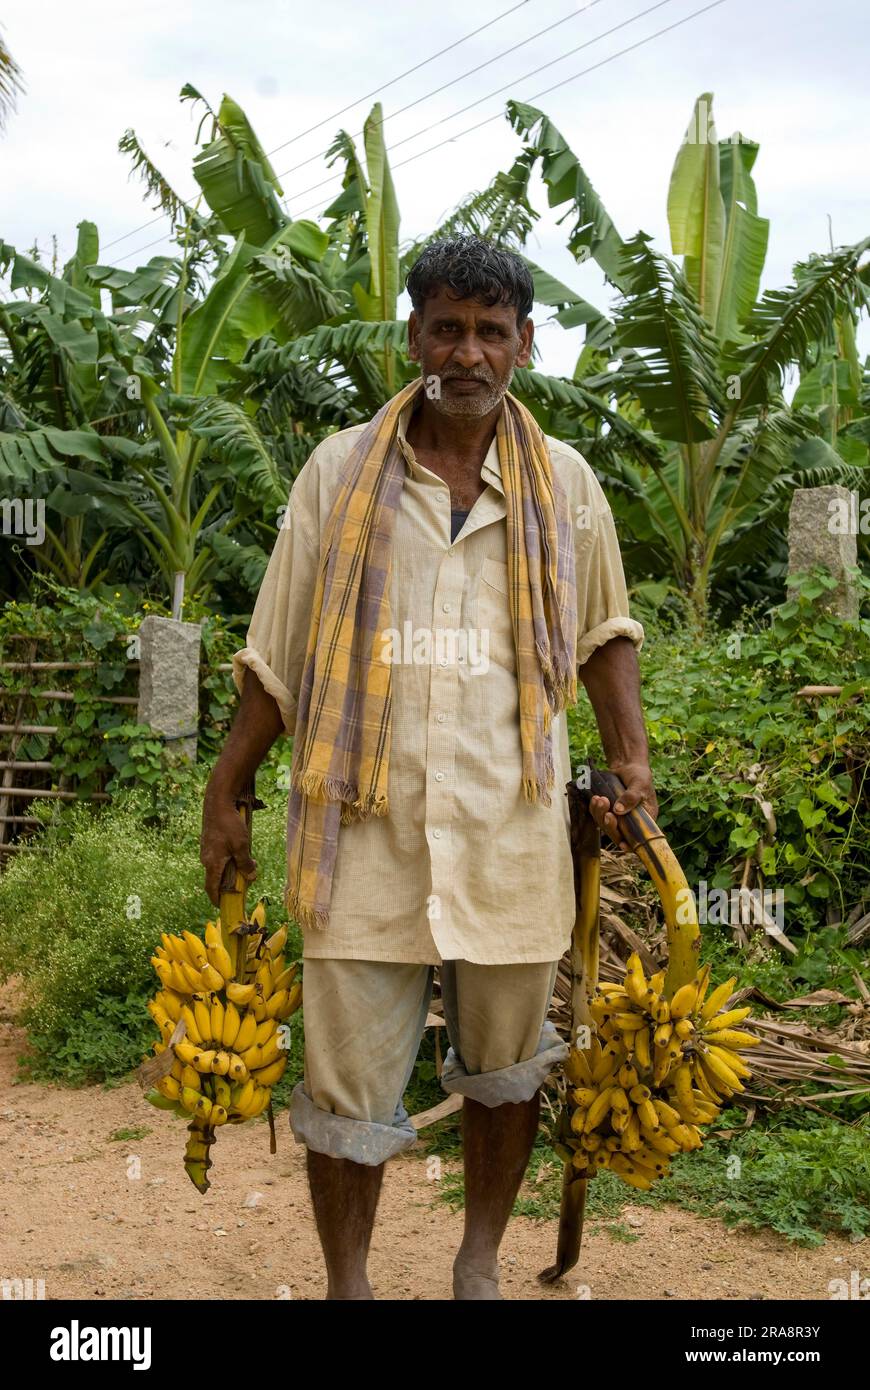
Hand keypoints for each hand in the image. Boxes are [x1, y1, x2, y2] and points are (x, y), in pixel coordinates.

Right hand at [200, 789, 258, 905]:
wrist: (218, 801)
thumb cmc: (229, 824)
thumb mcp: (242, 845)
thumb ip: (245, 864)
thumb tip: (250, 878)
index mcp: (212, 863)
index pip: (211, 888)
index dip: (216, 899)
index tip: (222, 906)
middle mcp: (206, 858)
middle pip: (215, 878)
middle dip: (227, 884)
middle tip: (242, 885)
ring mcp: (206, 849)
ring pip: (217, 866)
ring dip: (229, 869)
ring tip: (244, 866)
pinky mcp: (209, 841)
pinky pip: (217, 856)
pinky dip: (227, 859)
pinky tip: (238, 851)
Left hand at [588, 761, 657, 850]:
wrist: (628, 765)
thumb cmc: (639, 775)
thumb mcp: (639, 784)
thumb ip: (631, 797)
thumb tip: (619, 810)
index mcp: (646, 819)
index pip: (639, 838)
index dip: (631, 845)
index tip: (622, 843)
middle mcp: (632, 821)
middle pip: (619, 834)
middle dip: (610, 825)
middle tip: (607, 813)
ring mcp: (619, 817)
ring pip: (605, 825)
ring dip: (600, 814)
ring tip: (599, 799)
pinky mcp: (608, 810)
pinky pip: (598, 815)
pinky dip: (595, 809)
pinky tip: (595, 798)